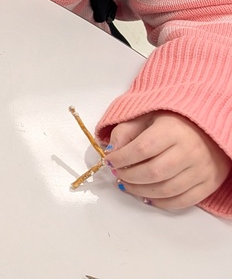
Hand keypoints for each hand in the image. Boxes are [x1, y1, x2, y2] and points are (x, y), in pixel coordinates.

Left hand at [106, 111, 231, 210]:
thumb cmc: (174, 122)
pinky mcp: (209, 184)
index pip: (142, 149)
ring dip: (141, 191)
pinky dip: (162, 203)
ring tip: (127, 185)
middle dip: (129, 177)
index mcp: (173, 130)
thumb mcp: (147, 117)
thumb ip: (126, 131)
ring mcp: (202, 169)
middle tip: (118, 174)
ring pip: (167, 190)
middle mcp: (190, 151)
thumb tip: (111, 150)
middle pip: (154, 173)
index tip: (109, 161)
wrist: (209, 129)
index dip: (121, 158)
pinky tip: (147, 196)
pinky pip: (183, 201)